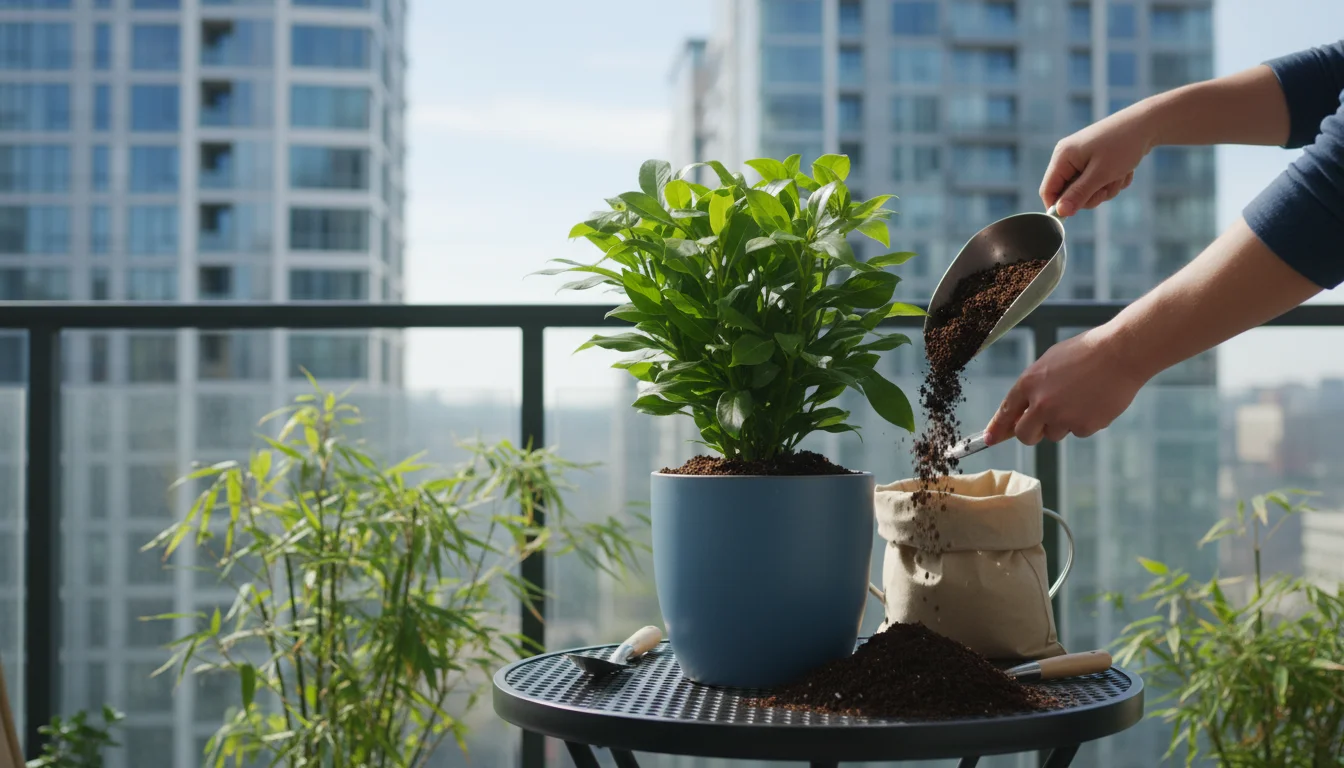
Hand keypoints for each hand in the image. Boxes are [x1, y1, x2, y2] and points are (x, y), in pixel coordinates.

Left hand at [983, 327, 1148, 446]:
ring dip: (1063, 423)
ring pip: (1054, 433)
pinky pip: (1079, 432)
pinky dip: (1085, 422)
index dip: (997, 428)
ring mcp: (1063, 417)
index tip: (990, 439)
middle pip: (1025, 435)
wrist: (1120, 353)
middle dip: (1031, 433)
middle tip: (1043, 425)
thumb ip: (1035, 387)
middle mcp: (1041, 403)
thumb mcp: (1050, 362)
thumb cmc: (1086, 353)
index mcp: (1029, 383)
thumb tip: (1024, 409)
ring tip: (1081, 398)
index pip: (1006, 411)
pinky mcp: (1084, 426)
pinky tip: (1095, 402)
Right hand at [1042, 105, 1156, 216]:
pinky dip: (1112, 181)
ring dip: (1106, 189)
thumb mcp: (1101, 174)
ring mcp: (1082, 158)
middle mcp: (1069, 157)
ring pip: (1087, 190)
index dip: (1058, 206)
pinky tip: (1124, 169)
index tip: (1075, 214)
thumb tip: (1060, 212)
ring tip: (1119, 174)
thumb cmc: (1123, 145)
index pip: (1048, 190)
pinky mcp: (1095, 160)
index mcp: (1063, 156)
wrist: (1148, 123)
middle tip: (1107, 189)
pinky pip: (1099, 182)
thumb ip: (1078, 194)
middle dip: (1091, 195)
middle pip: (1069, 193)